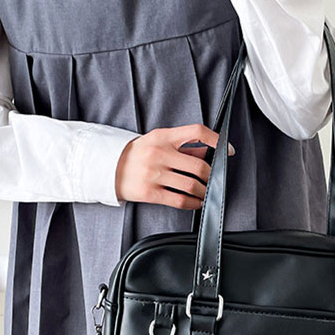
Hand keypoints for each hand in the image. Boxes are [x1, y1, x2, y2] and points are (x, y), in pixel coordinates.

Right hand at [115, 123, 234, 207]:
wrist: (107, 168)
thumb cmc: (137, 154)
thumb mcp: (158, 141)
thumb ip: (183, 145)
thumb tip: (208, 150)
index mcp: (163, 136)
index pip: (196, 131)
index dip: (216, 139)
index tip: (228, 150)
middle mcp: (159, 153)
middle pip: (199, 165)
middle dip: (212, 175)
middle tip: (214, 179)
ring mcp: (153, 173)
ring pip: (191, 185)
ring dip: (204, 191)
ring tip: (205, 192)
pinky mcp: (149, 192)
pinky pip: (179, 200)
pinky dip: (192, 203)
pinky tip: (195, 202)